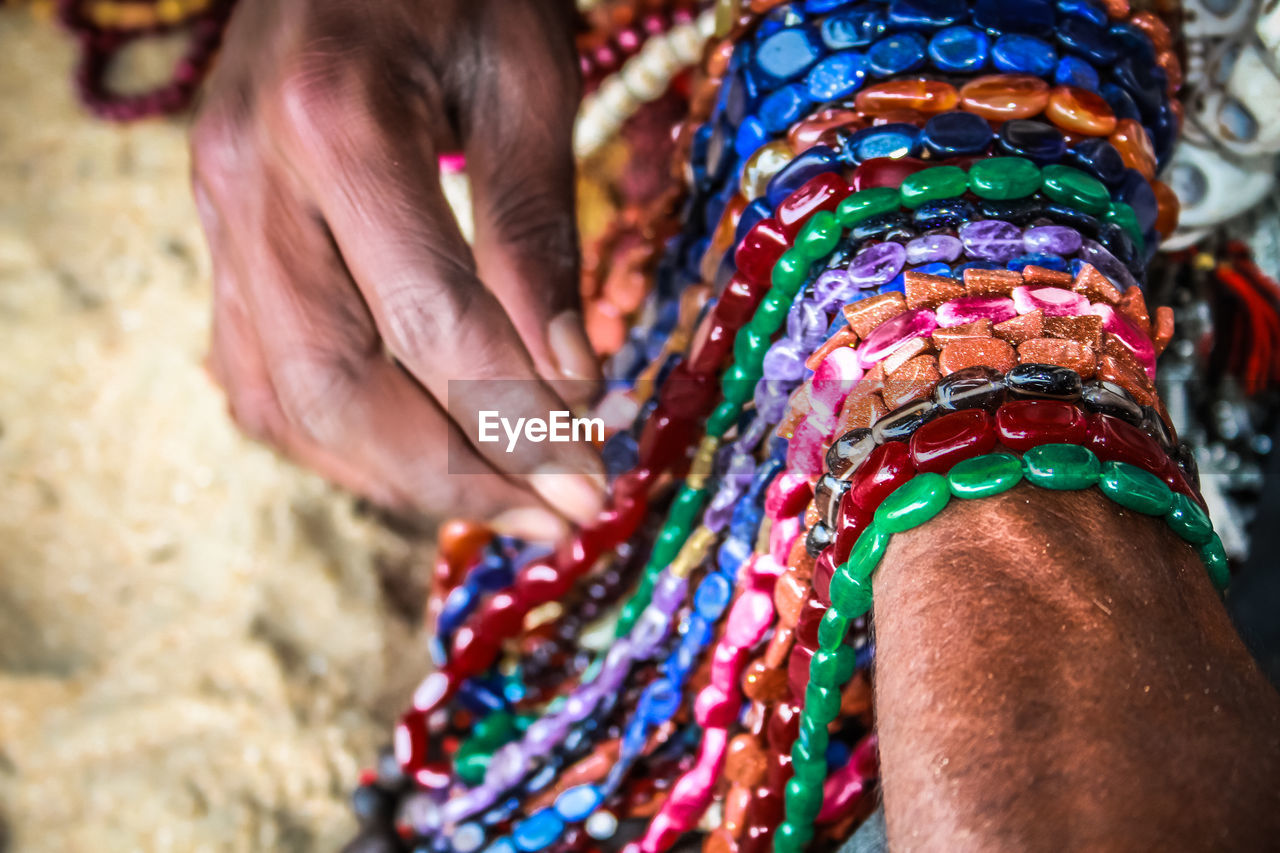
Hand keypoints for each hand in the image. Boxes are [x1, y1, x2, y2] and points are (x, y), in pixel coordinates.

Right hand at [192, 0, 604, 535]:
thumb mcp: (525, 73)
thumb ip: (535, 229)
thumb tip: (570, 382)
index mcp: (334, 124)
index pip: (431, 323)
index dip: (517, 423)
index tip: (589, 488)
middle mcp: (249, 182)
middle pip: (338, 389)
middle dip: (455, 477)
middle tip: (553, 519)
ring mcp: (216, 214)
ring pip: (285, 400)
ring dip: (395, 476)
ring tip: (500, 505)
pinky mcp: (218, 235)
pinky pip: (260, 372)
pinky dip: (340, 438)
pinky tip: (415, 455)